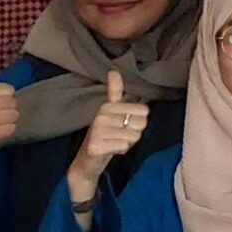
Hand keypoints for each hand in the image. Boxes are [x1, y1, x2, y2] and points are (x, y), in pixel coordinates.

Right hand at [67, 71, 150, 203]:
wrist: (87, 160)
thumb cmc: (104, 135)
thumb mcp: (111, 112)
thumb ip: (115, 92)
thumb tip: (113, 71)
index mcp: (107, 106)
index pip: (144, 111)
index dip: (138, 122)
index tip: (124, 125)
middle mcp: (101, 116)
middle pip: (140, 124)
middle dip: (133, 133)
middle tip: (118, 136)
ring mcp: (97, 131)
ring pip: (133, 137)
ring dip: (127, 143)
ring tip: (113, 143)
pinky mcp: (95, 146)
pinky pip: (124, 146)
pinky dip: (120, 151)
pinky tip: (110, 150)